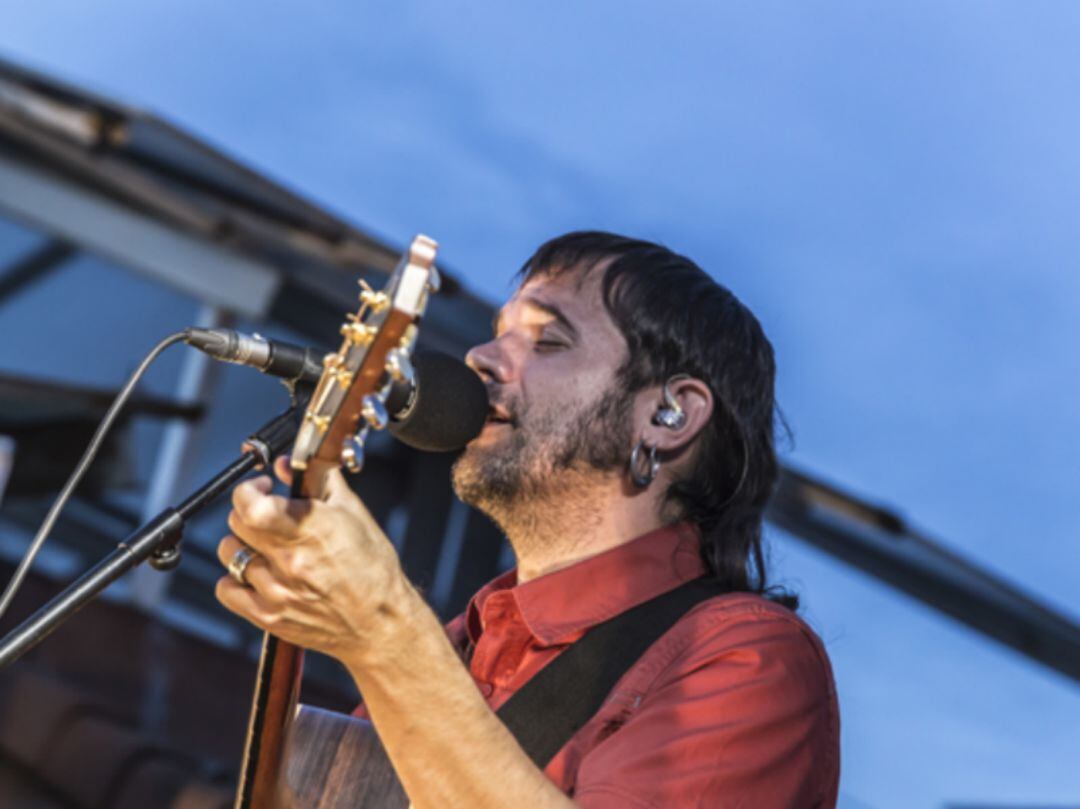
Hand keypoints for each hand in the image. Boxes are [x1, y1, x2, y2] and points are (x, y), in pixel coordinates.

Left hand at [215, 456, 416, 667]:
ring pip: (230, 553)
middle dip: (250, 511)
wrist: (379, 622)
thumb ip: (319, 480)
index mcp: (311, 529)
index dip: (250, 490)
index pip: (250, 504)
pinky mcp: (268, 616)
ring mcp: (276, 590)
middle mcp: (289, 560)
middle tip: (269, 515)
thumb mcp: (353, 512)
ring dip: (243, 543)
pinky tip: (257, 574)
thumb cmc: (372, 568)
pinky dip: (235, 578)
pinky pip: (226, 589)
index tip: (263, 488)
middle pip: (237, 523)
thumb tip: (287, 464)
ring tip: (265, 547)